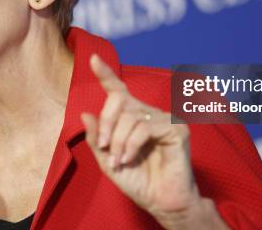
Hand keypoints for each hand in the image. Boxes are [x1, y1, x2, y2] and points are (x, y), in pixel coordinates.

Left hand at [81, 54, 223, 228]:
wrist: (160, 202)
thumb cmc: (137, 181)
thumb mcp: (107, 160)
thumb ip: (96, 137)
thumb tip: (85, 113)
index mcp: (133, 117)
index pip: (119, 91)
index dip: (106, 74)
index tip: (93, 59)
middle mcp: (149, 113)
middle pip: (118, 101)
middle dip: (105, 123)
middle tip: (102, 146)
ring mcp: (164, 119)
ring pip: (130, 116)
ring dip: (117, 140)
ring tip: (118, 160)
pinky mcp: (176, 128)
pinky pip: (144, 127)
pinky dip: (131, 143)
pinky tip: (128, 158)